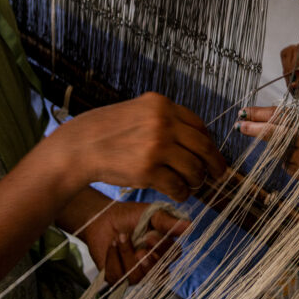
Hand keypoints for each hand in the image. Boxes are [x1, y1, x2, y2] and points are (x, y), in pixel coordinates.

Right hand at [42, 92, 226, 201]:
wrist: (80, 147)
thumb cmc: (107, 131)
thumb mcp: (138, 112)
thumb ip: (164, 119)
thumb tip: (196, 138)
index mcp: (161, 105)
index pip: (199, 125)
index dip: (209, 142)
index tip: (212, 154)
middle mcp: (163, 122)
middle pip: (204, 146)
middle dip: (215, 164)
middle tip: (218, 175)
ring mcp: (157, 146)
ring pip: (194, 169)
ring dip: (197, 181)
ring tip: (191, 185)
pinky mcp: (149, 170)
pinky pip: (178, 186)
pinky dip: (183, 193)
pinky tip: (179, 194)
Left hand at [80, 201, 189, 284]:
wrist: (102, 218)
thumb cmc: (129, 216)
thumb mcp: (150, 214)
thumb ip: (167, 222)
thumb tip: (190, 225)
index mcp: (164, 249)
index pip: (173, 255)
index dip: (163, 248)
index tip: (149, 235)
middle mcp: (152, 264)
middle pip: (160, 274)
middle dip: (149, 262)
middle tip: (140, 249)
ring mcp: (135, 273)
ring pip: (138, 277)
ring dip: (127, 254)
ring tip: (119, 238)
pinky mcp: (118, 278)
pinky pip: (119, 277)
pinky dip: (113, 258)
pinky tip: (112, 245)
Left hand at [236, 106, 298, 175]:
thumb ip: (295, 117)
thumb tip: (264, 116)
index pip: (277, 115)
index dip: (258, 114)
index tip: (243, 113)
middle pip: (271, 132)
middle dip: (252, 128)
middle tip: (239, 126)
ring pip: (276, 149)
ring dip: (277, 146)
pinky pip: (285, 162)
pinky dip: (288, 159)